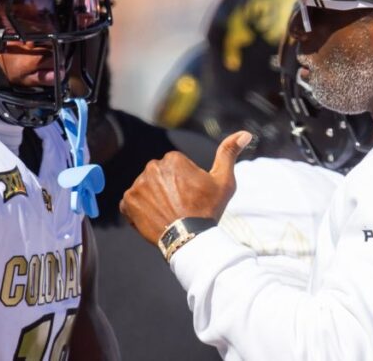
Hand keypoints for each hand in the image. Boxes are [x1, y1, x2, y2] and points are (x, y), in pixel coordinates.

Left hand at [119, 131, 251, 244]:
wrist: (190, 240)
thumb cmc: (208, 210)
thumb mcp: (224, 180)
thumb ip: (229, 152)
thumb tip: (245, 133)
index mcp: (173, 159)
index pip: (175, 168)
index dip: (185, 183)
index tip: (191, 196)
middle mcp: (152, 168)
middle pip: (159, 177)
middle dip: (167, 188)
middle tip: (180, 206)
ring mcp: (137, 186)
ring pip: (146, 189)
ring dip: (154, 199)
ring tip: (169, 214)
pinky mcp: (127, 203)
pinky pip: (131, 203)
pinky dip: (140, 210)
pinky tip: (155, 218)